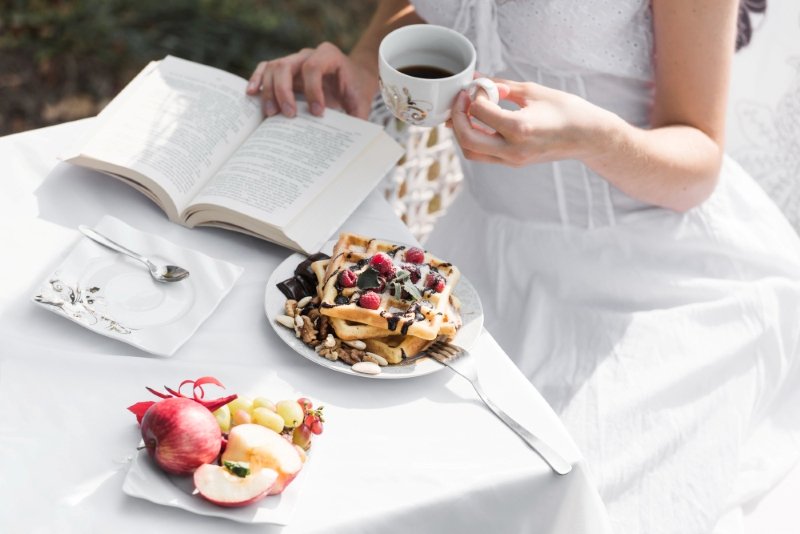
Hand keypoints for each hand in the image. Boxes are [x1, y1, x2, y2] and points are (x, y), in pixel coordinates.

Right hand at [246, 42, 376, 118]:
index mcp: (329, 56)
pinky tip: (251, 94)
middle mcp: (308, 54)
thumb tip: (350, 142)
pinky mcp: (284, 70)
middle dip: (284, 92)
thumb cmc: (356, 90)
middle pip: (286, 66)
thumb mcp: (361, 102)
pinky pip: (265, 69)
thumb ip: (357, 117)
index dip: (313, 90)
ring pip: (273, 68)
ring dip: (269, 91)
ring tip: (270, 114)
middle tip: (288, 116)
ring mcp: (293, 60)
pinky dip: (256, 79)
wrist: (353, 77)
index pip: (314, 67)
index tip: (318, 113)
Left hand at [450, 79, 606, 166]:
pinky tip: (479, 122)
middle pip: (467, 139)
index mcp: (520, 128)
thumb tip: (477, 78)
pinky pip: (483, 154)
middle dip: (457, 117)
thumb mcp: (533, 91)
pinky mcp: (513, 163)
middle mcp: (513, 149)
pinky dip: (474, 138)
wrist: (588, 136)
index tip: (479, 86)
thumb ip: (501, 85)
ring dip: (462, 131)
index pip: (479, 112)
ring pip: (471, 151)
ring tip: (467, 111)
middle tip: (462, 100)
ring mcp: (512, 160)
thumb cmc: (566, 110)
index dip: (473, 95)